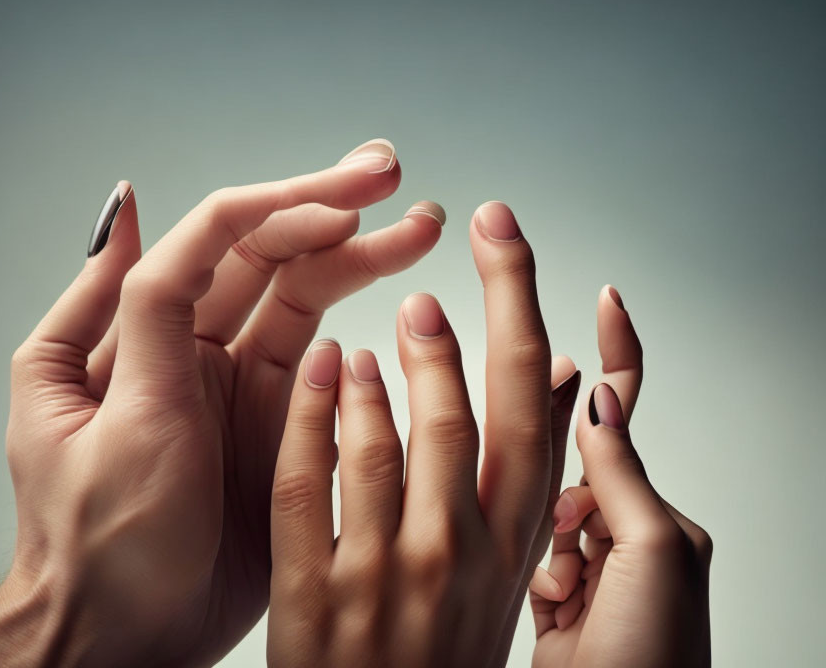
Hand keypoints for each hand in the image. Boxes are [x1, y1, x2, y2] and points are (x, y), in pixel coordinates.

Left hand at [0, 140, 444, 666]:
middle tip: (393, 177)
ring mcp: (240, 381)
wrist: (130, 632)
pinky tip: (395, 289)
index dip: (283, 208)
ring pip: (304, 297)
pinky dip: (359, 321)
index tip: (348, 199)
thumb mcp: (118, 419)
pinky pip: (325, 357)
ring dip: (359, 255)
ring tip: (419, 228)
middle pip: (268, 255)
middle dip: (331, 209)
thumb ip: (141, 309)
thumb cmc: (101, 541)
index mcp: (141, 334)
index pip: (216, 241)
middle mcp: (193, 345)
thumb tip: (128, 206)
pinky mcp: (279, 419)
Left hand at [267, 202, 581, 667]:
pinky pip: (306, 493)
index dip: (522, 312)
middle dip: (466, 329)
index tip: (506, 240)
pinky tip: (324, 369)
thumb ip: (527, 468)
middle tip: (452, 257)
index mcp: (511, 543)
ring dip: (389, 374)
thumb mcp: (510, 563)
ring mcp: (386, 579)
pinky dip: (313, 421)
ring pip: (389, 450)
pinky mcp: (316, 601)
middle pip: (474, 418)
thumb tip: (561, 372)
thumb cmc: (447, 640)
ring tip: (388, 320)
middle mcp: (459, 556)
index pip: (532, 410)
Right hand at [529, 290, 711, 667]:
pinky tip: (558, 609)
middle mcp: (617, 528)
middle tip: (563, 516)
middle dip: (561, 492)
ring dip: (550, 553)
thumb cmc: (653, 653)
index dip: (617, 352)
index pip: (625, 413)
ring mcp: (582, 560)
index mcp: (649, 511)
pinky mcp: (548, 591)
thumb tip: (597, 398)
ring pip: (537, 514)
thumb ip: (620, 476)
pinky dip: (536, 576)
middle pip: (570, 466)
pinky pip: (526, 556)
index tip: (607, 300)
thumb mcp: (651, 557)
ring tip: (573, 597)